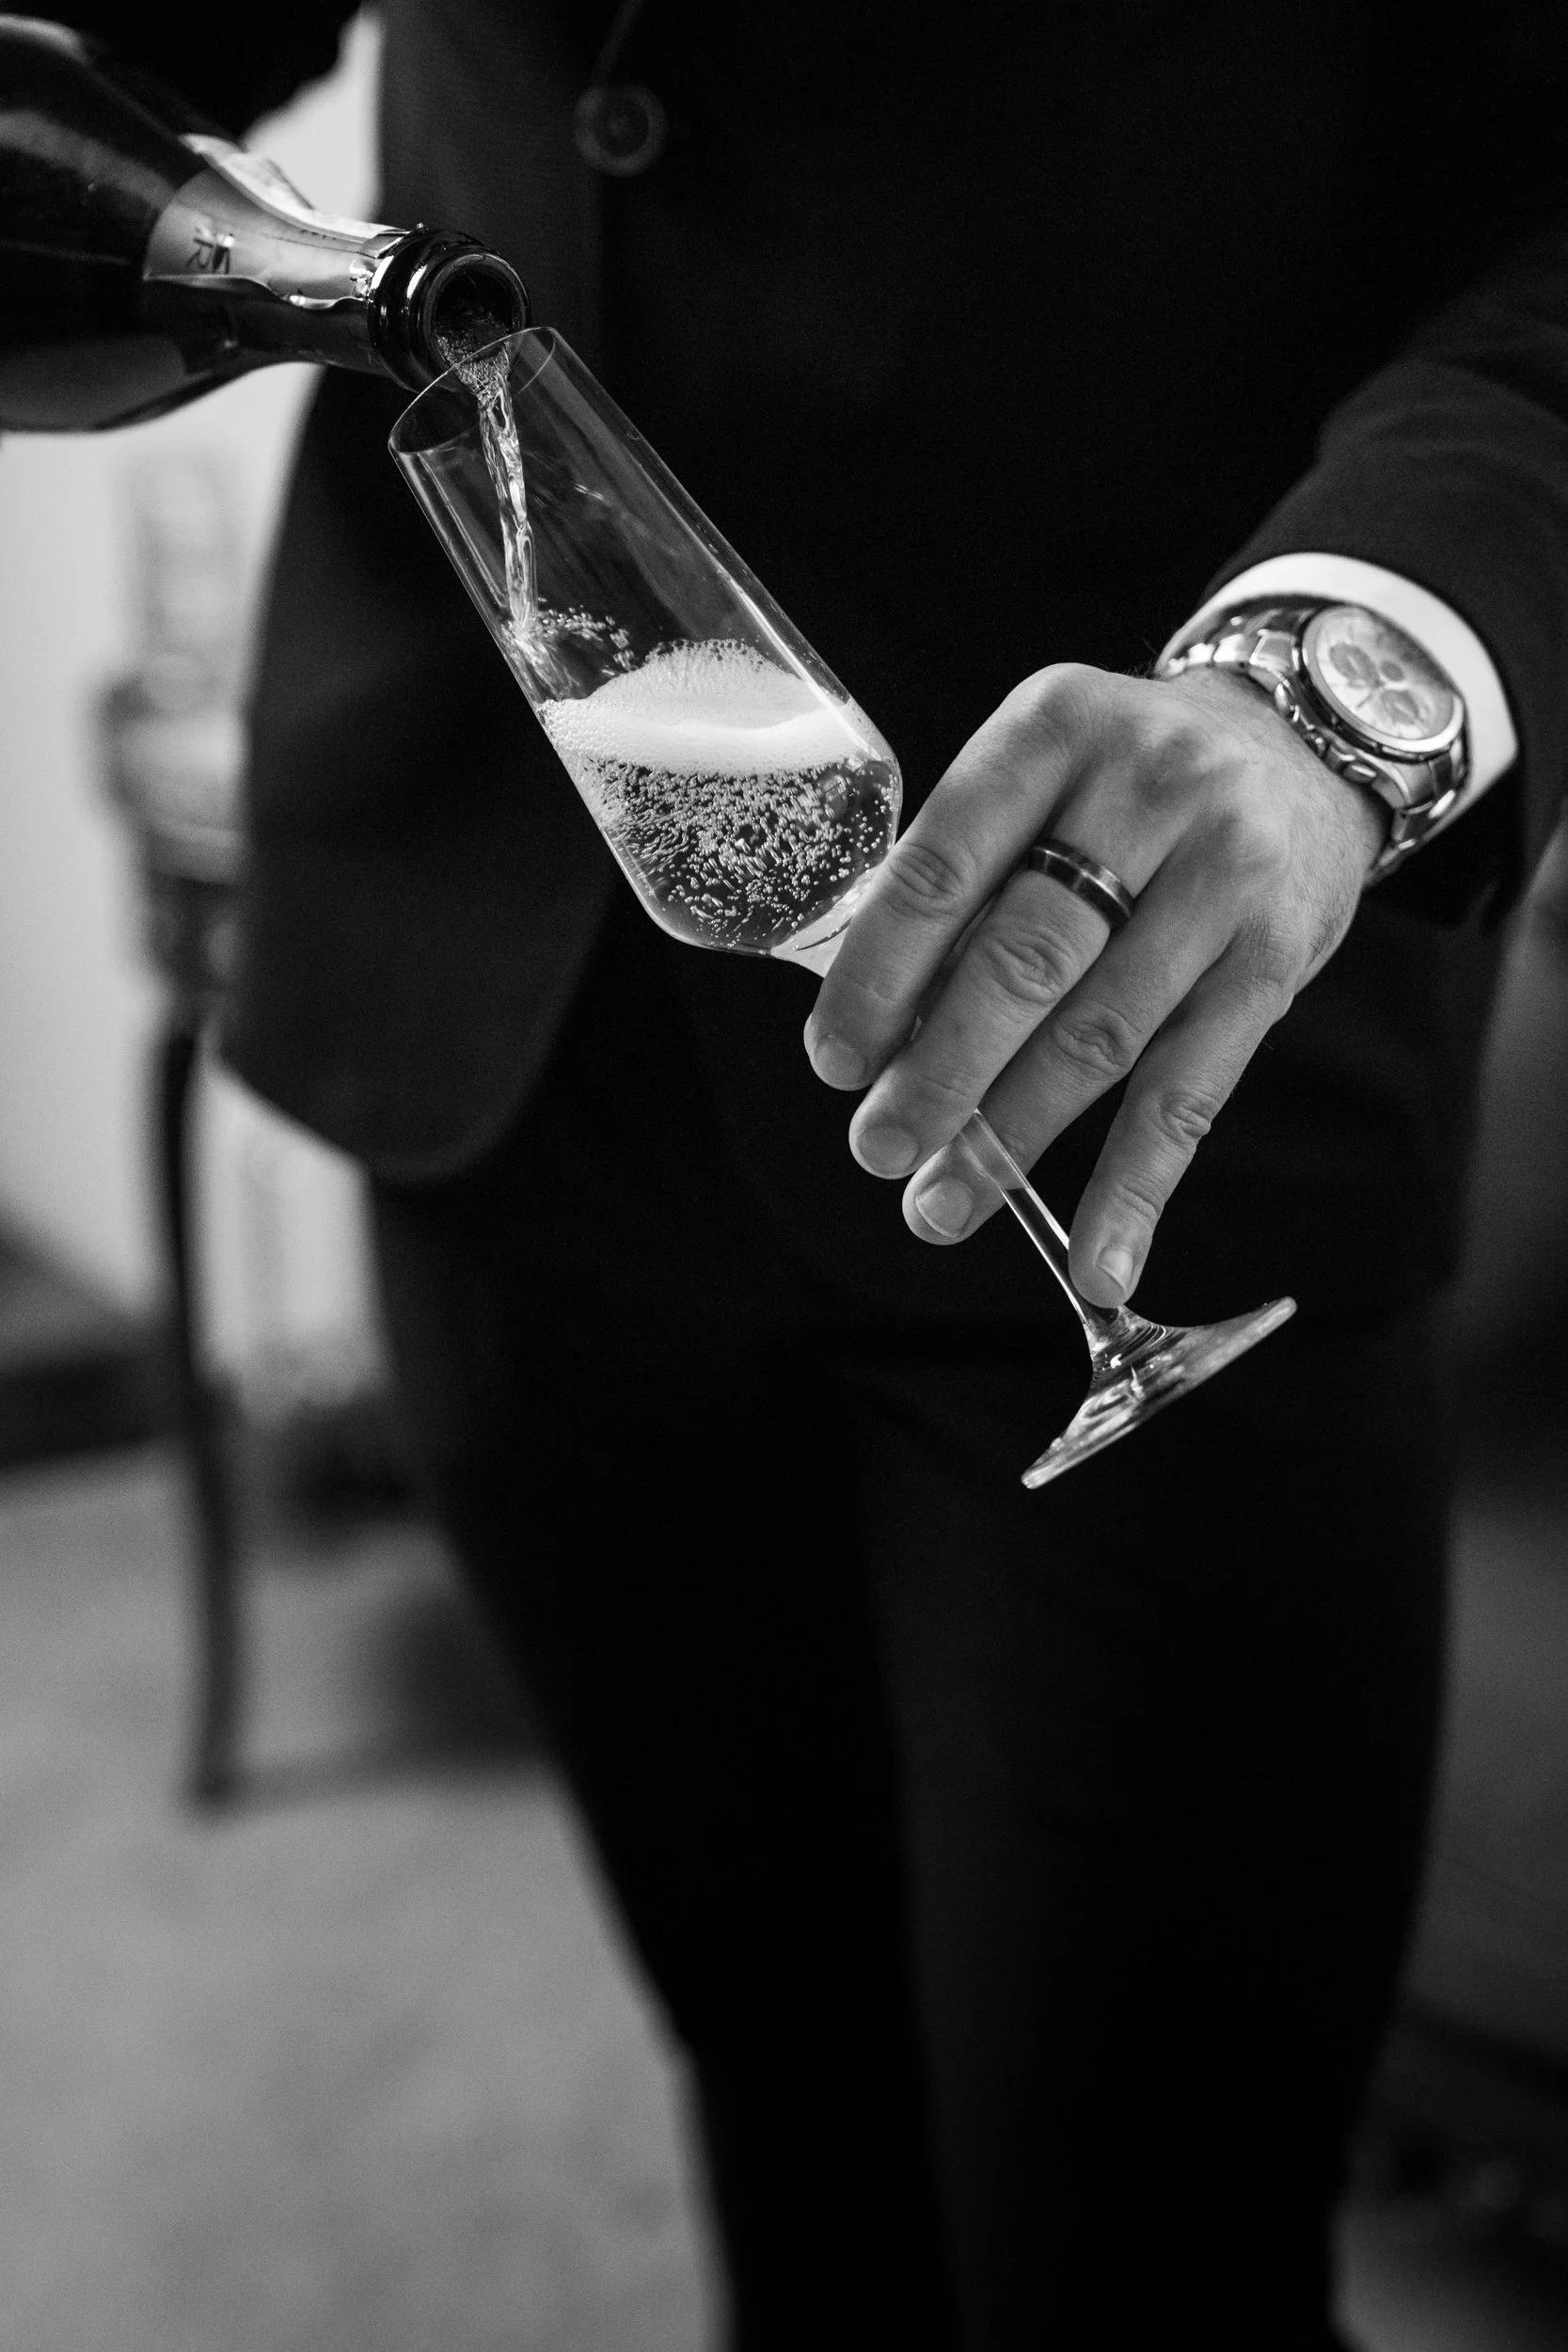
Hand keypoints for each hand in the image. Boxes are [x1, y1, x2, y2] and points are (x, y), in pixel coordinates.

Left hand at [803, 662, 1385, 1306]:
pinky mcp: (1278, 959)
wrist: (1302, 750)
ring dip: (1011, 1139)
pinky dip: (1137, 1188)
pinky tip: (1099, 1262)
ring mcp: (1224, 874)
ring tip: (941, 1205)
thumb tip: (876, 1032)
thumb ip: (968, 875)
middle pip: (1022, 959)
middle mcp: (1147, 789)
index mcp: (1053, 729)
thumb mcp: (1044, 774)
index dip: (879, 975)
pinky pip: (1192, 1091)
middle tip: (878, 1148)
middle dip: (938, 1072)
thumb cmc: (1128, 783)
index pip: (943, 865)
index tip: (834, 1060)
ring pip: (1100, 1036)